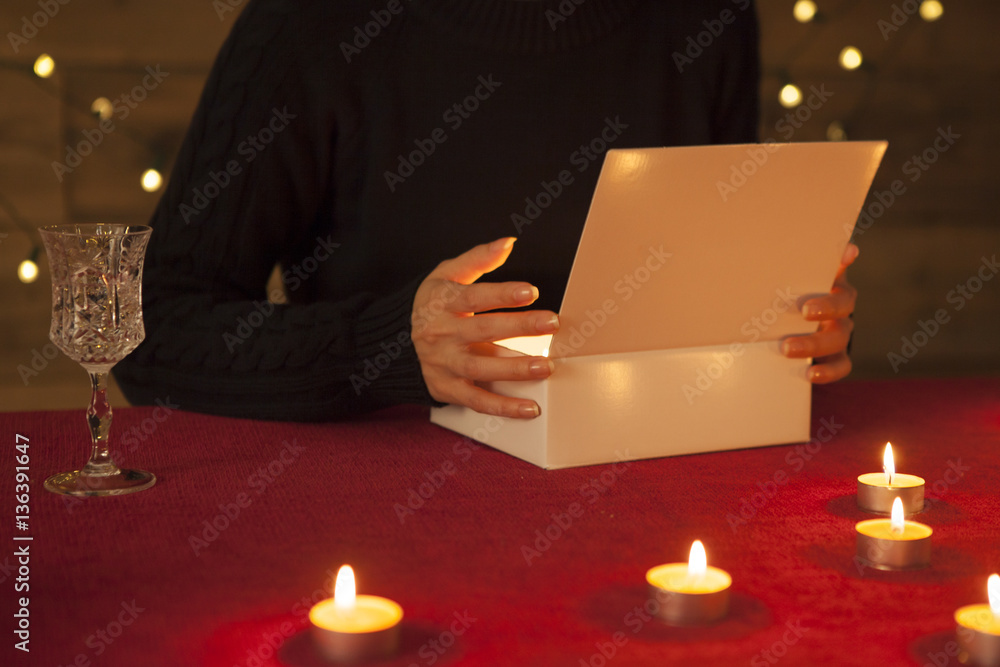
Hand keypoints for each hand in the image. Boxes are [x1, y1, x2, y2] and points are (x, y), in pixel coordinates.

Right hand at [412, 237, 558, 418]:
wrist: (395, 341)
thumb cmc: (434, 304)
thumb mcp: (447, 274)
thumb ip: (478, 258)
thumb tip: (508, 242)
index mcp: (443, 302)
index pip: (474, 297)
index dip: (503, 294)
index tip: (530, 292)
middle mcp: (442, 334)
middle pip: (482, 331)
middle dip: (519, 327)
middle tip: (552, 323)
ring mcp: (444, 363)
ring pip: (481, 367)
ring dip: (515, 369)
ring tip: (545, 367)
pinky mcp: (448, 388)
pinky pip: (477, 401)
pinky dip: (503, 407)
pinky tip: (530, 408)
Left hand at [782, 243, 858, 382]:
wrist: (780, 323)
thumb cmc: (788, 294)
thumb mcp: (791, 277)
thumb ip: (808, 263)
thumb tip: (846, 249)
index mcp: (832, 286)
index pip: (840, 278)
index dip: (837, 276)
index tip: (815, 287)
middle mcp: (840, 309)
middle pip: (843, 309)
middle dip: (825, 310)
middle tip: (804, 311)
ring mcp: (839, 334)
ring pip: (838, 340)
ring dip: (814, 345)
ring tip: (787, 349)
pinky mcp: (835, 356)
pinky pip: (841, 365)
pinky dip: (828, 372)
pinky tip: (810, 374)